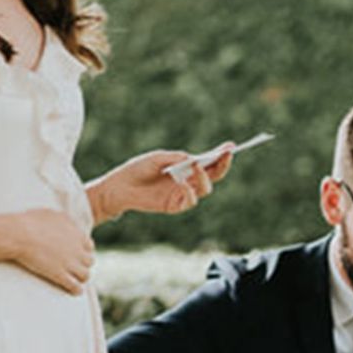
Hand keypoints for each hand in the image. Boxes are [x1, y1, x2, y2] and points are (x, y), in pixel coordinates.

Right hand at [11, 208, 94, 293]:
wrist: (21, 235)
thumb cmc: (32, 222)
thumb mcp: (53, 215)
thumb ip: (65, 221)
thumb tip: (70, 225)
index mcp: (77, 235)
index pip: (89, 246)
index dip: (84, 251)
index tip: (78, 254)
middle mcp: (77, 250)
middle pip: (89, 261)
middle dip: (83, 264)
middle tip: (76, 267)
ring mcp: (70, 264)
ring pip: (86, 275)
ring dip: (82, 278)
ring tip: (77, 280)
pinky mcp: (60, 275)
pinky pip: (75, 287)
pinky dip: (77, 290)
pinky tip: (75, 291)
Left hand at [92, 145, 233, 221]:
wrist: (120, 187)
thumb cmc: (138, 169)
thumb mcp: (157, 158)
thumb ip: (175, 158)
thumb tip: (193, 159)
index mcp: (186, 167)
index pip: (209, 162)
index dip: (222, 156)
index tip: (232, 146)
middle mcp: (188, 181)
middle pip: (213, 176)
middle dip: (222, 165)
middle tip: (226, 155)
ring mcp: (182, 194)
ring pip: (205, 189)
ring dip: (204, 178)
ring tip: (198, 167)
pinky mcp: (174, 206)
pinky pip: (189, 201)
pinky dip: (189, 192)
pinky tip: (183, 184)